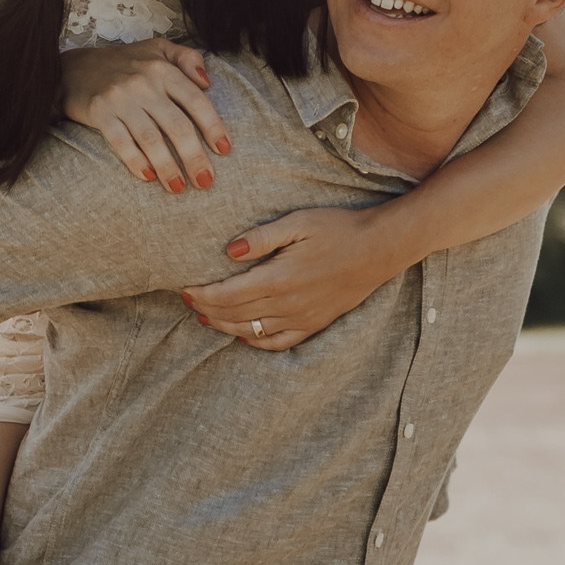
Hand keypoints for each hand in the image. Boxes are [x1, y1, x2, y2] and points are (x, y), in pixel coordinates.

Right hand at [61, 40, 232, 193]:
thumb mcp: (158, 48)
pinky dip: (135, 161)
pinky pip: (120, 141)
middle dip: (194, 157)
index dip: (213, 126)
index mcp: (162, 68)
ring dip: (167, 166)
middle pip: (176, 125)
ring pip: (150, 138)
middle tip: (205, 181)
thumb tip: (207, 82)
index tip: (225, 149)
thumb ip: (187, 58)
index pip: (195, 100)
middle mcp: (143, 82)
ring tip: (178, 187)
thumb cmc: (125, 64)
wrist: (74, 69)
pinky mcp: (99, 112)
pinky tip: (147, 176)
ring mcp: (120, 97)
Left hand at [184, 205, 398, 350]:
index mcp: (280, 278)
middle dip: (207, 309)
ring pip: (252, 332)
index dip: (202, 295)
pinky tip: (243, 334)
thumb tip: (228, 251)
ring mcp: (302, 318)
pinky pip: (279, 342)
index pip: (228, 295)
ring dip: (224, 326)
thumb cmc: (338, 228)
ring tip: (206, 317)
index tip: (184, 289)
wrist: (379, 248)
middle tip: (187, 301)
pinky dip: (256, 341)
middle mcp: (288, 304)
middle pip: (235, 315)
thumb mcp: (298, 223)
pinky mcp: (315, 324)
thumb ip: (260, 238)